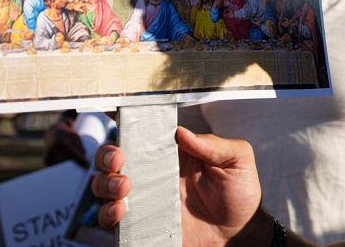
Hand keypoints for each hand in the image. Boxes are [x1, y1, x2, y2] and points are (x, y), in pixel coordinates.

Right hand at [92, 127, 267, 242]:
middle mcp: (153, 171)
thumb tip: (181, 132)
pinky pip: (111, 218)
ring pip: (104, 184)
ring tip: (124, 187)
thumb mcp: (237, 160)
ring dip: (106, 182)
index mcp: (173, 151)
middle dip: (107, 154)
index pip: (143, 129)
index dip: (124, 117)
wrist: (239, 234)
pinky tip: (122, 210)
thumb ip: (213, 145)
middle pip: (112, 156)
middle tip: (119, 159)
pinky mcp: (141, 224)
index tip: (113, 110)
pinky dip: (108, 212)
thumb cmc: (240, 193)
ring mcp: (144, 198)